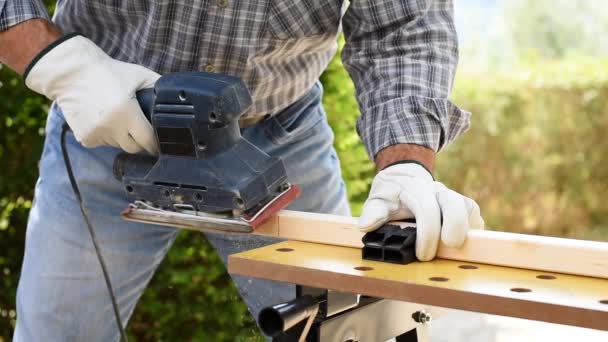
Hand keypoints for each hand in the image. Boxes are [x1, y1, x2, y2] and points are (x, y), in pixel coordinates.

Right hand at [24, 34, 159, 153]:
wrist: (71, 73)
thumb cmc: (108, 72)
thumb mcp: (139, 75)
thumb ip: (159, 87)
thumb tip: (178, 98)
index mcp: (127, 113)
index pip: (148, 141)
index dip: (156, 144)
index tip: (160, 143)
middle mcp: (111, 127)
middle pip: (134, 148)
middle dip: (139, 141)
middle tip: (138, 127)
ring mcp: (97, 134)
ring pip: (118, 146)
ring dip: (121, 137)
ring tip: (117, 117)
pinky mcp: (85, 138)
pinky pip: (102, 144)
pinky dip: (105, 136)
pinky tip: (102, 119)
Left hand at [358, 163, 483, 260]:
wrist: (404, 178)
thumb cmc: (390, 196)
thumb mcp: (377, 201)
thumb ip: (373, 213)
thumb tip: (366, 226)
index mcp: (415, 189)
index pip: (426, 209)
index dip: (427, 234)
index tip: (423, 256)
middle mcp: (437, 191)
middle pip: (455, 204)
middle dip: (454, 228)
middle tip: (448, 249)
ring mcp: (452, 197)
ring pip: (469, 208)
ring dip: (465, 231)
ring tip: (456, 249)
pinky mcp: (464, 206)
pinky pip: (475, 216)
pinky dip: (472, 231)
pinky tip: (462, 245)